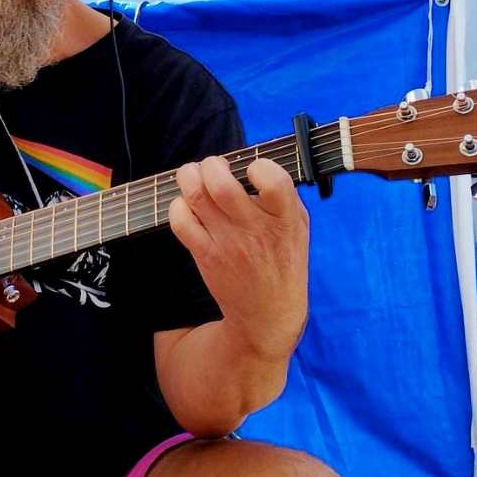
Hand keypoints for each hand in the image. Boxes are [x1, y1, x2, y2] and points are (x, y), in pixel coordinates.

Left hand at [168, 155, 308, 362]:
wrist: (268, 313)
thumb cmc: (284, 261)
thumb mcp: (298, 228)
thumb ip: (282, 195)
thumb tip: (252, 163)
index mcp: (285, 219)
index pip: (274, 182)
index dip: (259, 167)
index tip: (253, 170)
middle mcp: (255, 230)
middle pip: (222, 186)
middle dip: (211, 165)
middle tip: (214, 167)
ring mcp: (227, 244)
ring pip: (196, 197)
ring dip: (189, 176)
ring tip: (194, 174)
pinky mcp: (205, 255)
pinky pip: (180, 221)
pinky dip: (178, 205)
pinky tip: (188, 205)